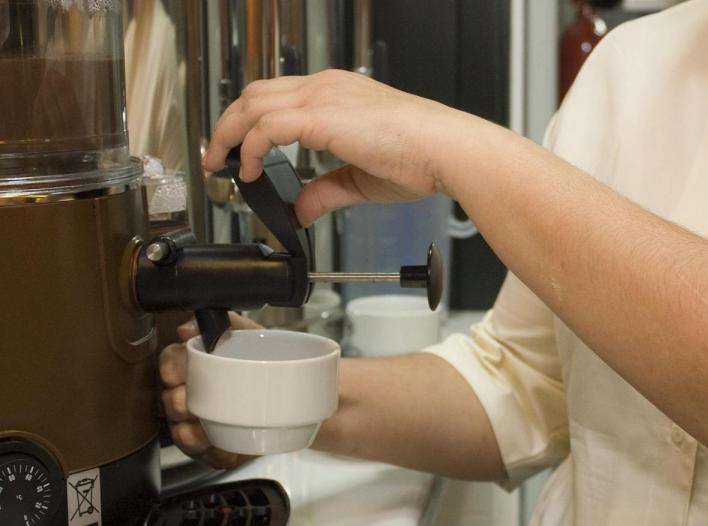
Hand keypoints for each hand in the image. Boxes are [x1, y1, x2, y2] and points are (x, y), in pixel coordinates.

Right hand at [159, 312, 262, 469]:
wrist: (299, 392)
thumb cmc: (268, 359)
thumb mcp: (251, 335)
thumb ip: (225, 322)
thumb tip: (187, 328)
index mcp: (195, 364)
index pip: (170, 362)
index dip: (171, 368)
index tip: (180, 373)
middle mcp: (191, 394)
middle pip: (169, 401)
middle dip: (177, 404)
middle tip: (191, 405)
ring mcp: (201, 422)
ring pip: (182, 434)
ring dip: (191, 435)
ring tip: (204, 433)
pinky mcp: (217, 446)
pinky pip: (208, 457)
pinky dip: (216, 455)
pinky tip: (227, 451)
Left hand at [203, 70, 477, 225]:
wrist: (445, 150)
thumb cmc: (422, 156)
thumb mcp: (361, 179)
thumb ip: (326, 191)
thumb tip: (301, 209)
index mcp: (338, 94)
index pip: (278, 96)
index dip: (251, 121)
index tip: (239, 150)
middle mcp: (326, 88)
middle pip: (255, 93)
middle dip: (228, 125)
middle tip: (216, 156)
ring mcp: (322, 97)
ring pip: (252, 104)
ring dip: (229, 134)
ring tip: (220, 164)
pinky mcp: (320, 116)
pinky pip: (266, 127)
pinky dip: (250, 148)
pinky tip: (250, 170)